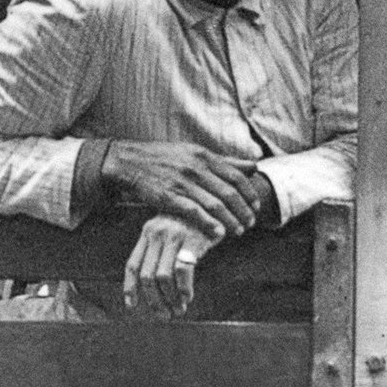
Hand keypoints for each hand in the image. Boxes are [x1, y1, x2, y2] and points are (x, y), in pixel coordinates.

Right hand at [102, 142, 269, 242]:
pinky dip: (208, 223)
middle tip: (251, 223)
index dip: (250, 193)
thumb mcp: (195, 153)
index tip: (256, 207)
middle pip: (229, 192)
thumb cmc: (165, 158)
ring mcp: (182, 182)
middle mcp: (195, 167)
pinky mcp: (168, 196)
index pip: (236, 176)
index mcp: (204, 156)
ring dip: (230, 220)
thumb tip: (254, 166)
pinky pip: (193, 212)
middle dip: (244, 210)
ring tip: (239, 231)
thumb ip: (225, 161)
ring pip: (215, 204)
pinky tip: (218, 233)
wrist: (129, 161)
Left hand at [122, 212, 217, 317]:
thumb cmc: (194, 221)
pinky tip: (187, 298)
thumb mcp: (170, 230)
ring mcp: (174, 235)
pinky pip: (182, 271)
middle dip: (154, 301)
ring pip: (162, 277)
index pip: (132, 264)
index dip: (130, 288)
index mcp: (148, 232)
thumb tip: (152, 285)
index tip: (132, 306)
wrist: (217, 203)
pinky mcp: (192, 239)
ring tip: (178, 311)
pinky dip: (183, 289)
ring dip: (170, 299)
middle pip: (147, 276)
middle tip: (164, 316)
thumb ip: (158, 250)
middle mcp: (157, 233)